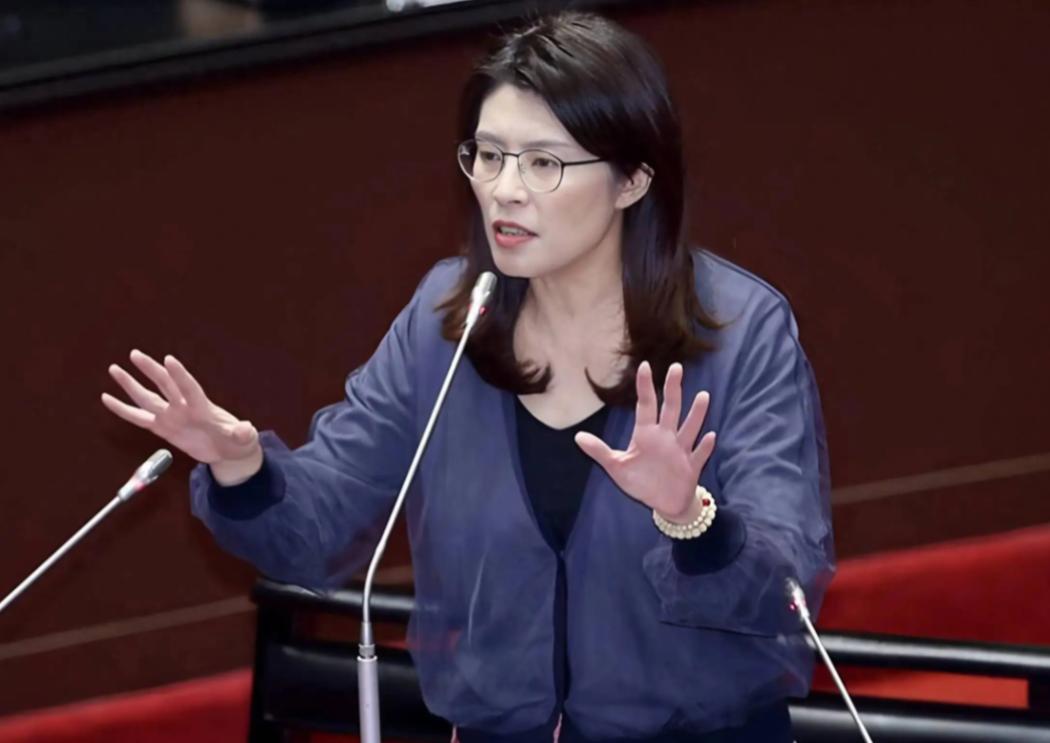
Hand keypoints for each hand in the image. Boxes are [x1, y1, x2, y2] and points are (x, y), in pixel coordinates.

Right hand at [101, 350, 260, 467]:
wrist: (228, 451)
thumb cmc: (237, 441)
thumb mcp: (243, 439)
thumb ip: (243, 434)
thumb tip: (247, 430)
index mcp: (203, 407)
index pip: (189, 388)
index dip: (180, 375)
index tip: (169, 359)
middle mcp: (183, 408)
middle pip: (165, 385)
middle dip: (151, 370)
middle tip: (135, 354)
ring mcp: (171, 416)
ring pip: (147, 398)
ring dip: (130, 385)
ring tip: (114, 369)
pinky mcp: (163, 429)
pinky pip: (138, 418)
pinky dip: (123, 409)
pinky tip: (107, 398)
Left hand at [575, 361, 715, 522]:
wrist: (665, 503)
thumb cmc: (642, 482)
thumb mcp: (617, 467)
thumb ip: (599, 451)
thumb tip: (577, 437)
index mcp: (647, 435)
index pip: (646, 405)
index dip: (645, 386)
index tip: (645, 365)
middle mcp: (666, 438)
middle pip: (670, 409)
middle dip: (672, 389)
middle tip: (676, 367)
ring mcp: (681, 451)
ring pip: (689, 428)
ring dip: (696, 414)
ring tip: (702, 396)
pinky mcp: (691, 467)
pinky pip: (699, 455)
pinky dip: (705, 447)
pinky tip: (711, 435)